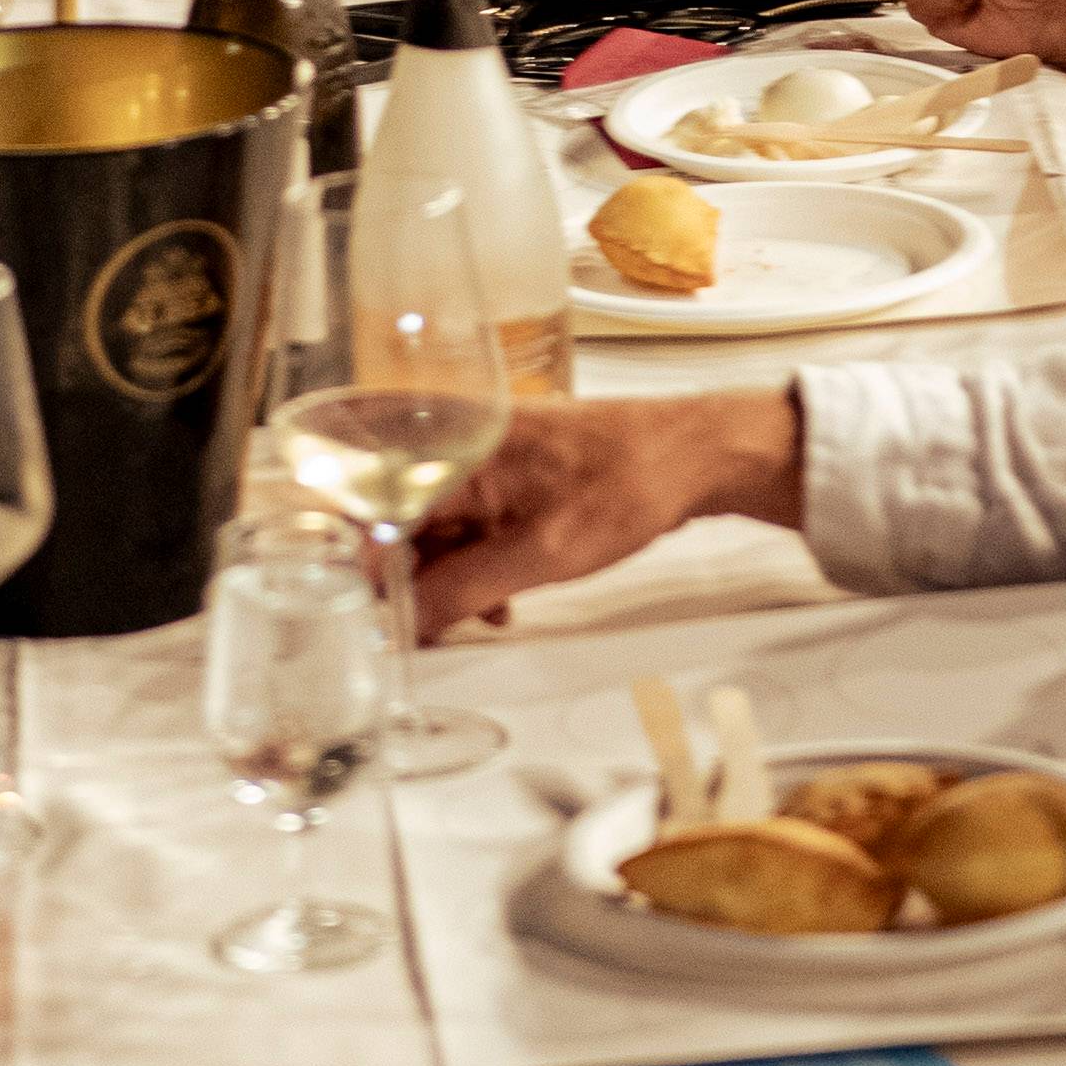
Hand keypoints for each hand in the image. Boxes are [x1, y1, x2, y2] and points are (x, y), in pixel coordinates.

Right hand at [412, 380, 804, 632]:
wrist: (690, 456)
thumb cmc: (626, 481)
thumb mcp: (538, 555)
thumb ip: (462, 589)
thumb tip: (409, 619)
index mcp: (453, 446)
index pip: (376, 512)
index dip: (375, 570)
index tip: (385, 614)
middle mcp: (458, 441)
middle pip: (401, 519)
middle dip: (417, 578)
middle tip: (437, 624)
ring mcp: (483, 454)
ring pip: (437, 525)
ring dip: (451, 575)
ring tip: (487, 611)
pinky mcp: (506, 469)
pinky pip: (469, 519)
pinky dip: (478, 559)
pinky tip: (502, 592)